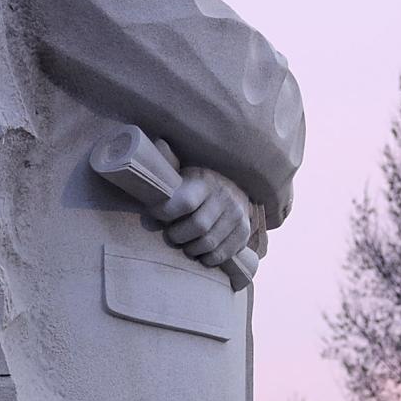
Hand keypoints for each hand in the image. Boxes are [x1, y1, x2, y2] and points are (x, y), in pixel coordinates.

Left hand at [148, 139, 252, 268]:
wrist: (233, 186)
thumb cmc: (197, 182)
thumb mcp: (182, 169)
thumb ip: (168, 161)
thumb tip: (156, 142)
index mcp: (204, 181)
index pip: (184, 203)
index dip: (165, 213)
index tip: (157, 214)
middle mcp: (224, 197)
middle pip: (197, 227)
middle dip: (177, 235)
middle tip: (171, 234)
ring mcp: (237, 215)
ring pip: (209, 243)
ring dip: (192, 249)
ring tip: (185, 244)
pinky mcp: (244, 232)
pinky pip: (224, 253)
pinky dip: (209, 258)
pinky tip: (201, 253)